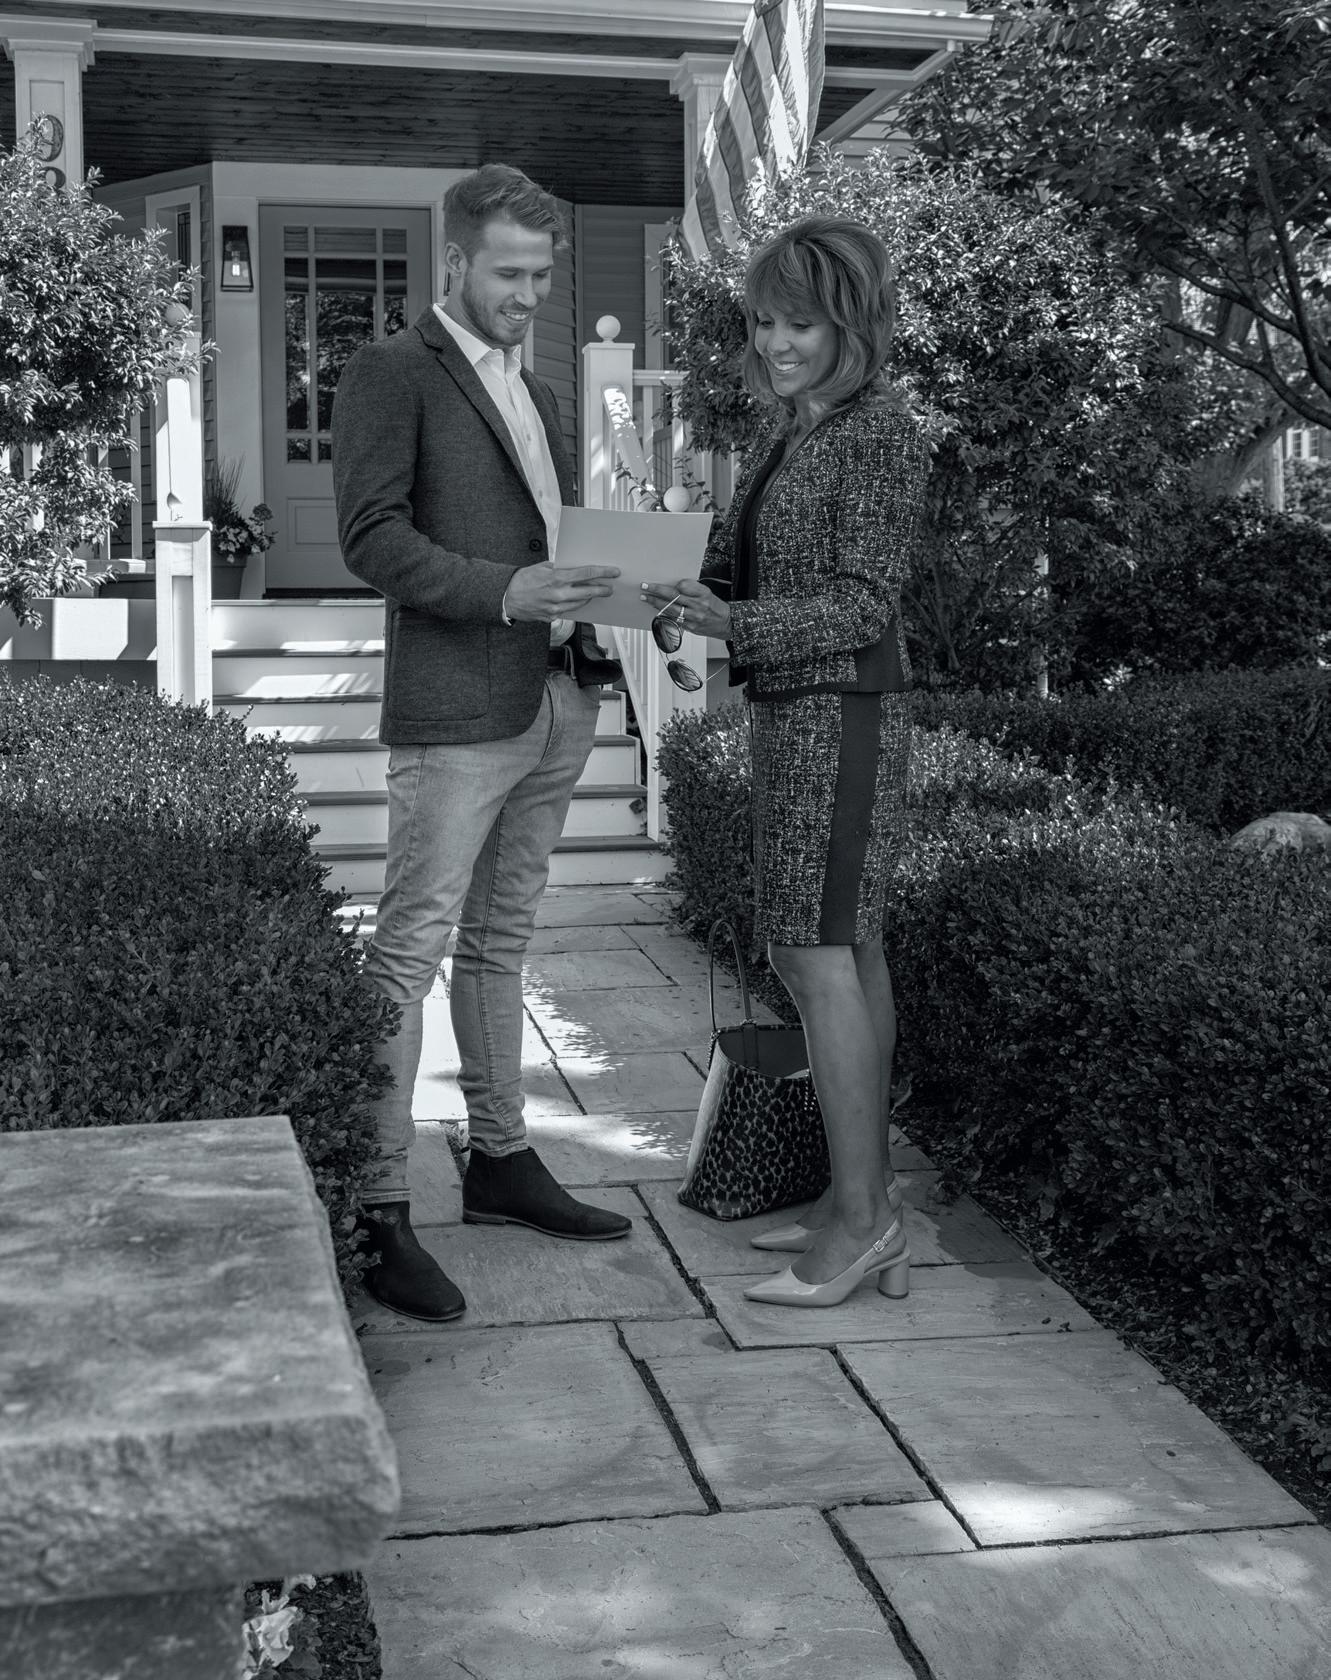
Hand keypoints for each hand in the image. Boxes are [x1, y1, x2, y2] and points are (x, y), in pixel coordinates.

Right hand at [504, 562, 618, 622]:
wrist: (506, 597)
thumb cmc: (521, 580)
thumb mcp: (542, 567)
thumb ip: (559, 568)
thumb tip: (572, 568)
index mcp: (557, 578)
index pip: (586, 574)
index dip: (603, 573)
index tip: (613, 572)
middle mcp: (558, 594)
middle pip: (588, 592)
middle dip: (601, 589)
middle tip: (609, 588)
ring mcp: (556, 608)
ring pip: (580, 604)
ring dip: (589, 599)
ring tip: (594, 594)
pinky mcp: (551, 617)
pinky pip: (568, 611)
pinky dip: (573, 605)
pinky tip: (575, 601)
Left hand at [640, 578, 731, 638]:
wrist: (727, 622)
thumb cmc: (715, 606)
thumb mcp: (707, 592)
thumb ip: (691, 589)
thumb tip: (673, 586)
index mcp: (703, 593)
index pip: (683, 586)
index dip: (673, 585)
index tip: (665, 583)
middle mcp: (698, 606)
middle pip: (673, 597)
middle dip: (656, 591)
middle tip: (645, 587)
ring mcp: (694, 618)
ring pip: (670, 610)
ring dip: (656, 603)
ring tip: (647, 598)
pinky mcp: (691, 627)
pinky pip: (674, 620)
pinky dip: (664, 615)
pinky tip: (658, 611)